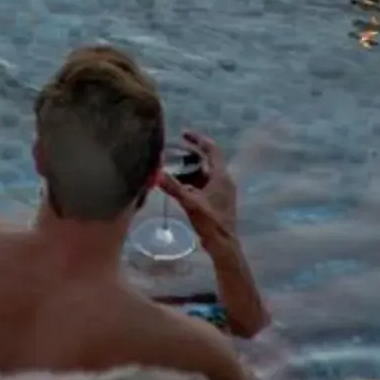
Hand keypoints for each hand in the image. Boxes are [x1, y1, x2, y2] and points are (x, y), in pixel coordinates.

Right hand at [158, 131, 237, 251]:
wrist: (223, 244)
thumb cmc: (210, 221)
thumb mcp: (190, 202)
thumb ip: (173, 187)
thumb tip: (156, 174)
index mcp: (221, 176)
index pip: (211, 149)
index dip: (197, 140)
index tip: (183, 134)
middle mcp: (223, 180)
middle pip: (206, 161)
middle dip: (189, 157)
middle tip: (172, 153)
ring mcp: (221, 191)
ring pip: (203, 174)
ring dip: (188, 171)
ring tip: (171, 170)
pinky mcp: (217, 200)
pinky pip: (203, 185)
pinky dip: (191, 183)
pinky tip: (177, 187)